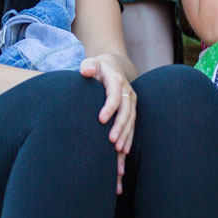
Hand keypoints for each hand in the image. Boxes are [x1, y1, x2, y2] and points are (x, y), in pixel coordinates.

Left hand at [80, 56, 135, 194]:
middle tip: (112, 142)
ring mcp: (131, 102)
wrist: (112, 66)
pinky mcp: (131, 111)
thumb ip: (87, 66)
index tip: (101, 120)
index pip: (114, 95)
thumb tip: (85, 71)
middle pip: (126, 111)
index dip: (109, 107)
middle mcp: (127, 92)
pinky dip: (128, 140)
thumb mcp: (91, 63)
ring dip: (126, 136)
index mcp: (116, 81)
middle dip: (120, 127)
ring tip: (119, 151)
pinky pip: (132, 127)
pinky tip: (124, 154)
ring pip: (131, 122)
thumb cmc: (97, 67)